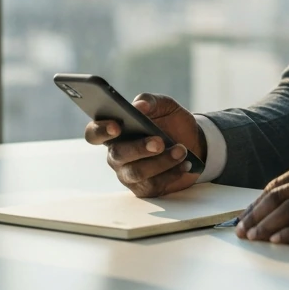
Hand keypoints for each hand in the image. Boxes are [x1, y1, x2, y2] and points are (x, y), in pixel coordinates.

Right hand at [84, 92, 206, 197]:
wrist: (193, 142)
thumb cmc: (171, 122)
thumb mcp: (164, 105)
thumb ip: (150, 101)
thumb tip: (139, 106)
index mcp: (114, 131)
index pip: (94, 133)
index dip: (101, 130)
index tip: (117, 126)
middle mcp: (117, 154)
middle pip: (117, 154)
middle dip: (139, 148)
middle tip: (159, 142)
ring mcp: (128, 174)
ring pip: (136, 172)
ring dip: (161, 161)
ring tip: (181, 150)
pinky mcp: (145, 188)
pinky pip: (154, 184)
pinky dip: (172, 173)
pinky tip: (185, 163)